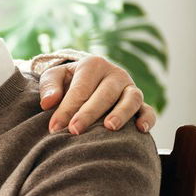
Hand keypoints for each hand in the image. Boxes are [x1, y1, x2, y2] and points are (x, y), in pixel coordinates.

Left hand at [39, 55, 156, 133]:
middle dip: (89, 113)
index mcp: (93, 65)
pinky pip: (148, 109)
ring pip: (131, 99)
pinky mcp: (141, 102)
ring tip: (109, 127)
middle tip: (75, 130)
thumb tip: (47, 103)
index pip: (80, 89)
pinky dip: (147, 118)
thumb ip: (49, 87)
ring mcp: (130, 88)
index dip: (66, 108)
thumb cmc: (68, 81)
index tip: (54, 127)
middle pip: (105, 94)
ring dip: (122, 113)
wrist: (88, 79)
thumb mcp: (55, 76)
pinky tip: (141, 129)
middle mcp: (115, 74)